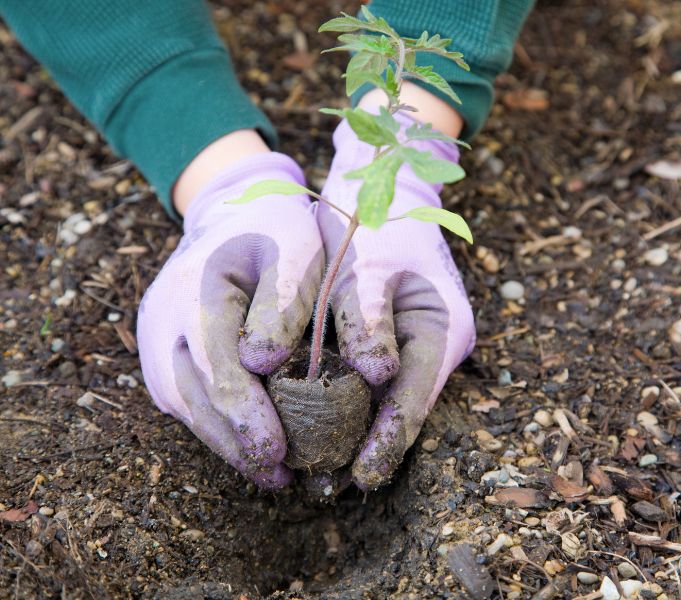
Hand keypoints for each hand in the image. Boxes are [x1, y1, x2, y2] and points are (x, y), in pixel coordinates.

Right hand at [137, 153, 323, 487]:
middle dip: (235, 441)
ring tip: (269, 474)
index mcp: (197, 289)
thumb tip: (261, 364)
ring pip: (184, 403)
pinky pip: (182, 397)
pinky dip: (214, 425)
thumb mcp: (295, 249)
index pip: (217, 365)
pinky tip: (247, 446)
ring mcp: (155, 337)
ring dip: (223, 442)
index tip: (276, 451)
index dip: (246, 414)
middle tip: (279, 478)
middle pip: (194, 395)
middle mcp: (163, 318)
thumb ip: (284, 302)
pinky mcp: (161, 351)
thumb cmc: (275, 230)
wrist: (233, 211)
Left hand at [317, 114, 475, 489]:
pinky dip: (350, 404)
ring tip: (323, 470)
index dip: (389, 439)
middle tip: (331, 486)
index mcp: (443, 327)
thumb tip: (376, 376)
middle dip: (371, 446)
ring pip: (389, 400)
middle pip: (405, 407)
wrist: (383, 186)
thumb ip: (369, 319)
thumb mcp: (368, 265)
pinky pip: (374, 382)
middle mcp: (437, 343)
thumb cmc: (377, 222)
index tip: (361, 476)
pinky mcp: (394, 340)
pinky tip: (319, 424)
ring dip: (359, 431)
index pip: (415, 397)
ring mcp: (418, 343)